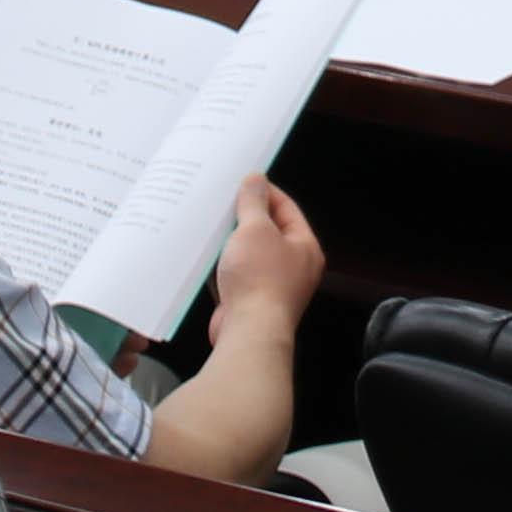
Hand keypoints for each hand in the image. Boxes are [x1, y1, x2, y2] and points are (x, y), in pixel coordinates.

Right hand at [210, 175, 324, 345]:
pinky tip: (206, 256)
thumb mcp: (255, 229)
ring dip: (231, 242)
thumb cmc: (259, 280)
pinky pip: (237, 275)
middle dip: (244, 217)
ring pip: (249, 254)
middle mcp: (293, 267)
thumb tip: (256, 179)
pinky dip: (223, 265)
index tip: (243, 181)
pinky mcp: (251, 301)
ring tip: (211, 225)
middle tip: (223, 201)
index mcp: (304, 247)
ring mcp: (272, 286)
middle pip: (268, 232)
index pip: (286, 209)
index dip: (265, 192)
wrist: (249, 332)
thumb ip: (253, 202)